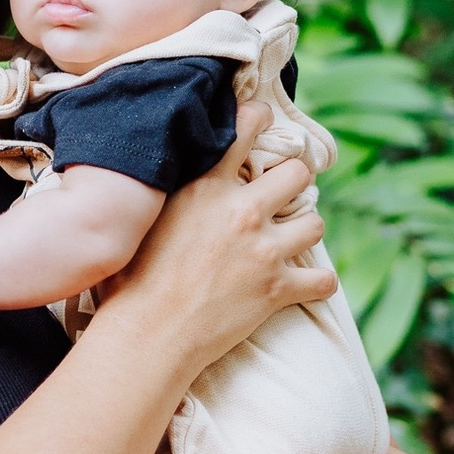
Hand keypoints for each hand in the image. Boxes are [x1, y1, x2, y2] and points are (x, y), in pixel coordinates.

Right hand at [97, 103, 336, 380]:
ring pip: (315, 223)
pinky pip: (323, 281)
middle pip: (298, 173)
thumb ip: (170, 188)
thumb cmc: (130, 279)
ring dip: (304, 230)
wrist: (146, 334)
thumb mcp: (144, 217)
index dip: (260, 120)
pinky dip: (317, 284)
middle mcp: (241, 212)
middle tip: (281, 194)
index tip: (264, 121)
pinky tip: (304, 284)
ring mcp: (263, 251)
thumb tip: (168, 168)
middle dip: (294, 181)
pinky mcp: (277, 290)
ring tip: (288, 239)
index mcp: (205, 187)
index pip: (246, 128)